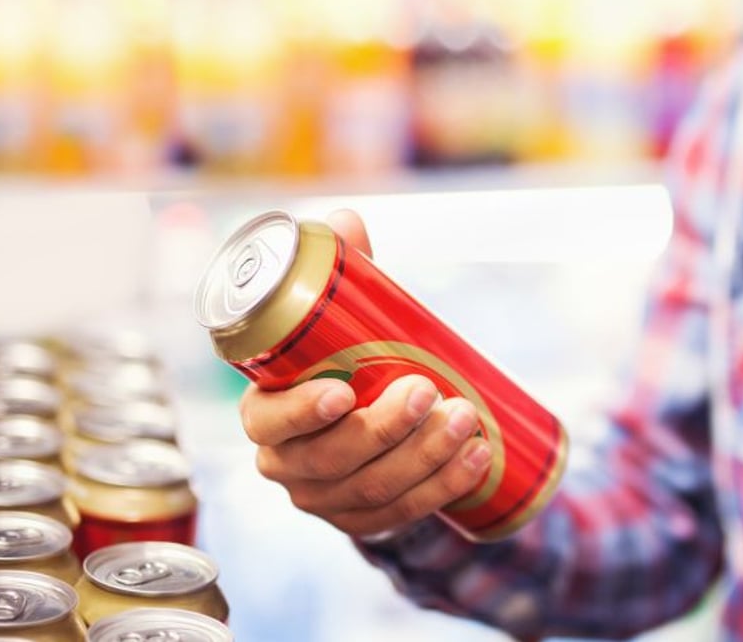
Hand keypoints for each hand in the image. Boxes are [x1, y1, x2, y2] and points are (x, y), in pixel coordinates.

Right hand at [238, 209, 492, 536]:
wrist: (364, 433)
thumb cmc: (344, 363)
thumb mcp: (340, 322)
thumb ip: (342, 273)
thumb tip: (346, 221)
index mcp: (266, 415)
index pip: (270, 423)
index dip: (301, 413)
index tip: (345, 391)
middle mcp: (288, 465)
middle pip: (332, 459)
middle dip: (386, 429)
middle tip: (431, 391)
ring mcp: (326, 499)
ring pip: (373, 489)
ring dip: (426, 457)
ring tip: (469, 419)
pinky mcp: (364, 522)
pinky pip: (402, 513)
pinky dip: (442, 487)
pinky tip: (476, 460)